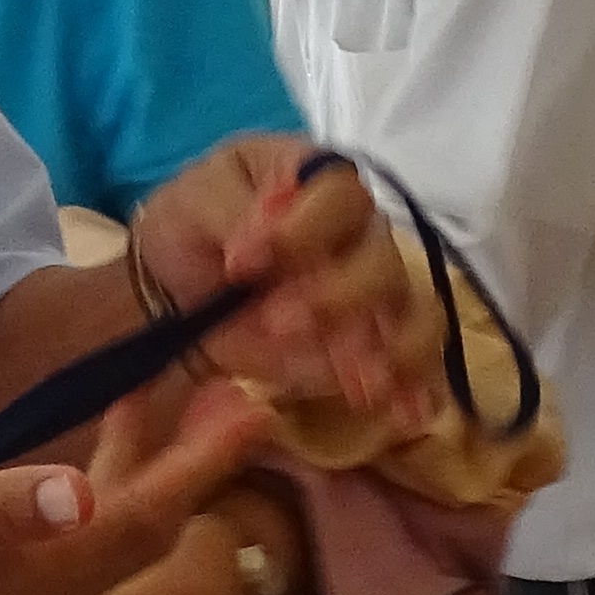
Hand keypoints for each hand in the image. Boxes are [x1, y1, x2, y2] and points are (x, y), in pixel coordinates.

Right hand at [0, 373, 263, 594]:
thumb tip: (83, 493)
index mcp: (30, 590)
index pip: (136, 523)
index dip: (197, 468)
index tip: (250, 416)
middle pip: (126, 525)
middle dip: (176, 460)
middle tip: (223, 397)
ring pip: (81, 521)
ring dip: (109, 457)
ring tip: (134, 390)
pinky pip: (13, 523)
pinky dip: (8, 471)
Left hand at [130, 137, 424, 424]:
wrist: (179, 282)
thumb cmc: (194, 222)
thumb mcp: (196, 201)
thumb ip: (230, 215)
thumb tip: (255, 246)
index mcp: (319, 182)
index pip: (341, 197)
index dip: (304, 230)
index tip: (243, 262)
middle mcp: (360, 232)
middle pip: (382, 261)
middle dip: (338, 296)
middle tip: (279, 321)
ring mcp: (372, 291)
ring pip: (413, 312)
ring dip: (389, 346)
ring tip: (359, 382)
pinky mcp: (368, 344)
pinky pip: (412, 362)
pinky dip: (416, 386)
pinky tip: (408, 411)